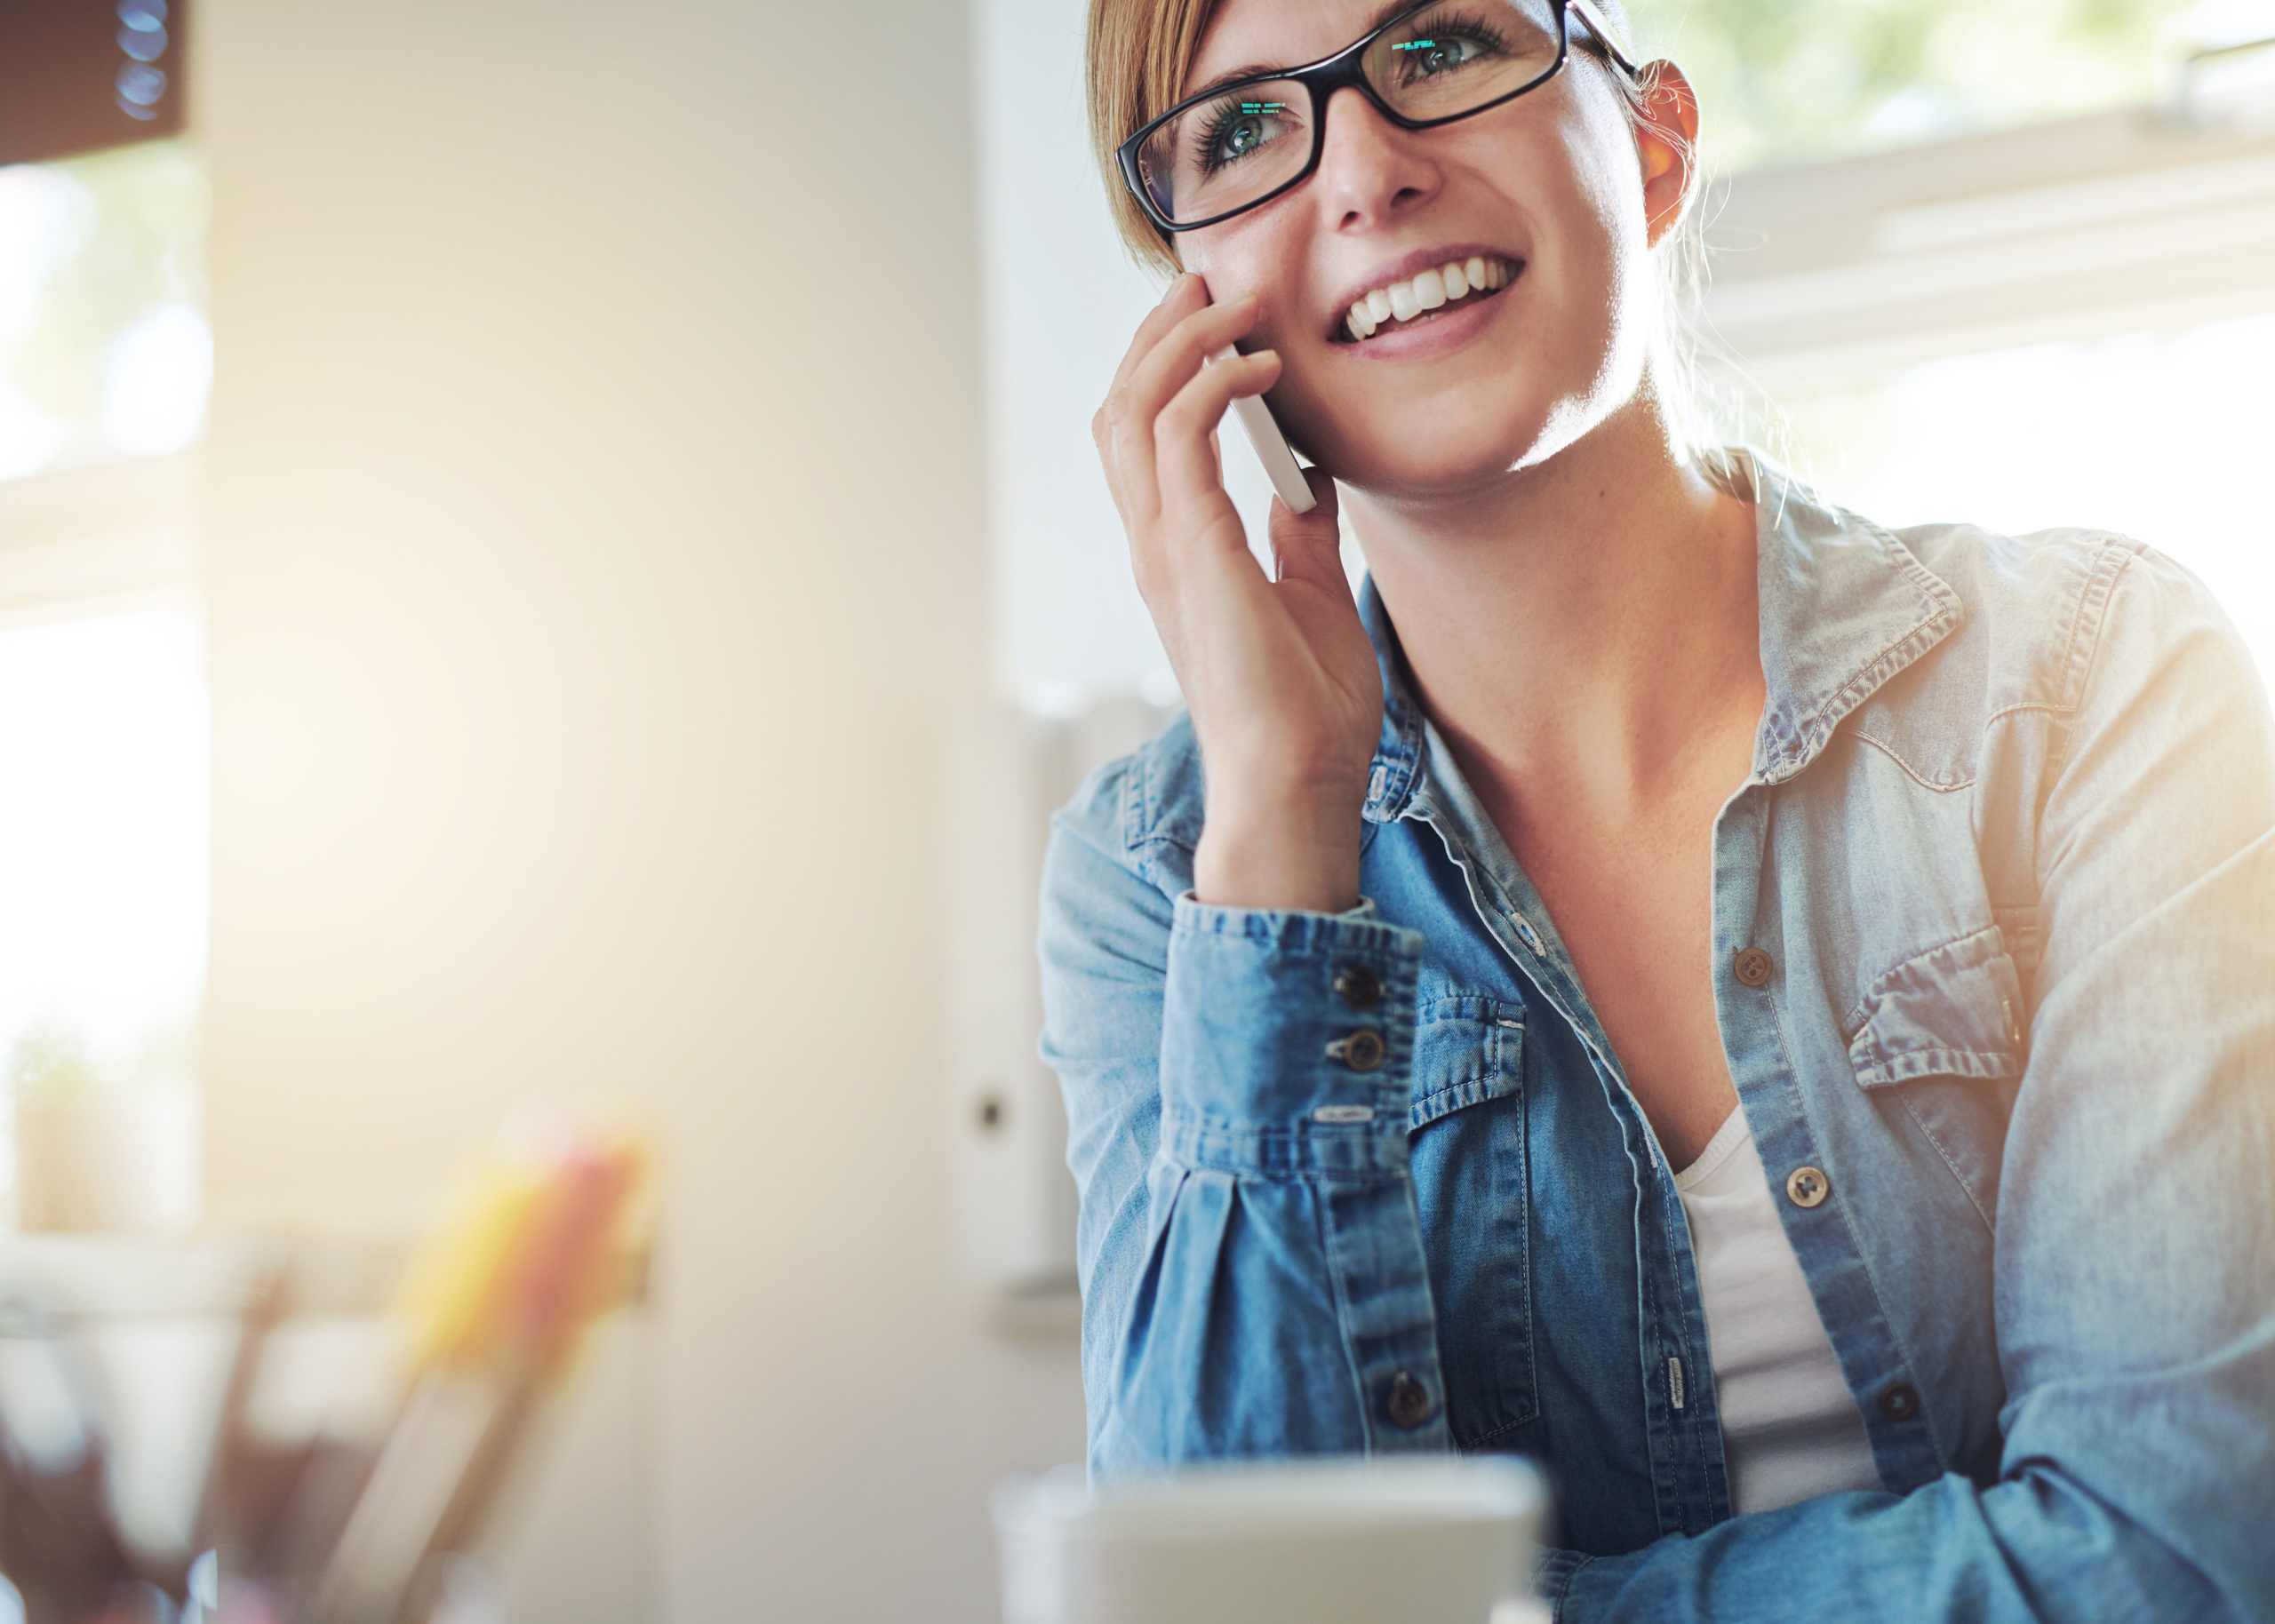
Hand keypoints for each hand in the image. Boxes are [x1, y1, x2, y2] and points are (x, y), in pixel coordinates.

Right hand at [1090, 274, 1381, 830]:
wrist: (1298, 783)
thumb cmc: (1306, 712)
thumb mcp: (1314, 597)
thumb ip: (1302, 538)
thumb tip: (1310, 484)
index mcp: (1178, 553)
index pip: (1143, 436)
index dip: (1168, 365)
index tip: (1220, 318)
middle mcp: (1157, 544)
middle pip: (1122, 407)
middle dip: (1159, 334)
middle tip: (1211, 282)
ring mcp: (1167, 549)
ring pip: (1134, 410)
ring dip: (1180, 342)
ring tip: (1233, 303)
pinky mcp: (1195, 554)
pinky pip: (1181, 439)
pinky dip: (1212, 385)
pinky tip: (1263, 367)